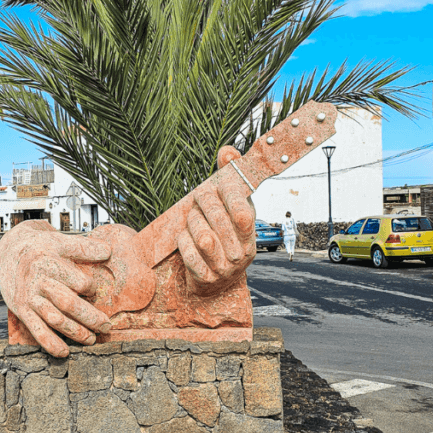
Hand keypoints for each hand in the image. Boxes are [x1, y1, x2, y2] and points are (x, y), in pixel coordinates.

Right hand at [0, 221, 112, 356]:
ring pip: (56, 320)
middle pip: (69, 304)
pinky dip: (51, 344)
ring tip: (91, 339)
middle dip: (90, 317)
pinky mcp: (22, 310)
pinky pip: (37, 330)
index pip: (78, 282)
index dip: (91, 289)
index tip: (94, 292)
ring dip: (75, 332)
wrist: (9, 252)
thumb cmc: (39, 247)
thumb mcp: (60, 241)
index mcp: (50, 263)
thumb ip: (85, 247)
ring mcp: (29, 298)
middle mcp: (39, 282)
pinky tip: (64, 352)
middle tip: (106, 326)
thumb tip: (109, 251)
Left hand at [177, 146, 256, 296]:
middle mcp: (241, 253)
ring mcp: (224, 268)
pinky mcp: (205, 279)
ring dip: (192, 222)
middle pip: (218, 220)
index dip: (225, 196)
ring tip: (192, 218)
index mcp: (251, 234)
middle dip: (203, 203)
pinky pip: (187, 252)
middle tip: (198, 197)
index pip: (243, 213)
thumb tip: (228, 151)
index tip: (213, 186)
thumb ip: (230, 176)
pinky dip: (182, 240)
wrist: (216, 280)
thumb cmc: (223, 234)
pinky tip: (185, 236)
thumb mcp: (230, 207)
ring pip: (202, 236)